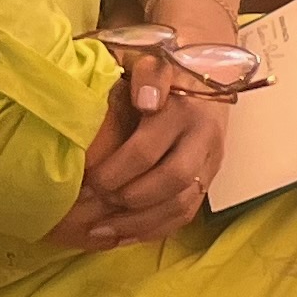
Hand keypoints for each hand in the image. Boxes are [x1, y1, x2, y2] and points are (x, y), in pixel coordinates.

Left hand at [49, 47, 229, 249]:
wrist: (201, 74)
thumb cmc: (154, 72)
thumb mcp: (146, 59)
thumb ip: (145, 72)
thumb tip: (147, 101)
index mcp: (184, 107)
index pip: (151, 145)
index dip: (118, 168)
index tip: (88, 179)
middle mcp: (203, 137)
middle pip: (172, 179)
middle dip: (126, 196)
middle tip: (90, 200)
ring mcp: (209, 162)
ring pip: (181, 203)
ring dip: (138, 222)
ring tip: (98, 230)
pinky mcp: (207, 181)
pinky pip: (184, 215)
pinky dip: (151, 231)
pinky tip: (119, 237)